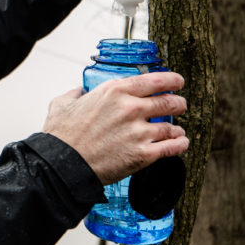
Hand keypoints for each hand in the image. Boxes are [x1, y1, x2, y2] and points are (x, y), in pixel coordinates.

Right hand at [42, 72, 188, 184]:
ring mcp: (139, 132)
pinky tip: (181, 143)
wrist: (64, 163)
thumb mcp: (63, 103)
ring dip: (177, 128)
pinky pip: (171, 147)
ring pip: (171, 127)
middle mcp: (130, 108)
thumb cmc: (63, 136)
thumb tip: (79, 92)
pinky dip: (179, 145)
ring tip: (178, 130)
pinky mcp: (143, 154)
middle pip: (168, 102)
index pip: (154, 80)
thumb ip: (76, 94)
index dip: (171, 80)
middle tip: (180, 105)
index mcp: (114, 91)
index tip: (177, 82)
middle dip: (178, 103)